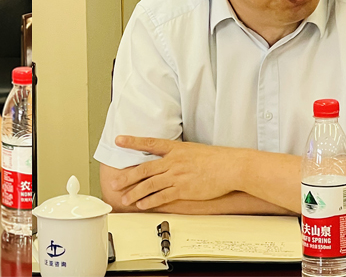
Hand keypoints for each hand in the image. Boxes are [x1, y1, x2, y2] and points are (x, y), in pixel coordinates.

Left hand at [111, 136, 240, 208]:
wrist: (230, 167)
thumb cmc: (215, 159)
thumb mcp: (192, 150)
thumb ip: (177, 154)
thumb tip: (166, 158)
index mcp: (175, 148)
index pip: (149, 143)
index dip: (132, 141)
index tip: (118, 140)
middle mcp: (172, 161)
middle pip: (144, 168)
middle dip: (127, 176)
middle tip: (115, 182)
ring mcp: (177, 176)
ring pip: (150, 184)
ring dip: (135, 192)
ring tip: (125, 198)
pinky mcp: (183, 189)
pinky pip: (162, 196)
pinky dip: (150, 201)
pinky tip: (142, 204)